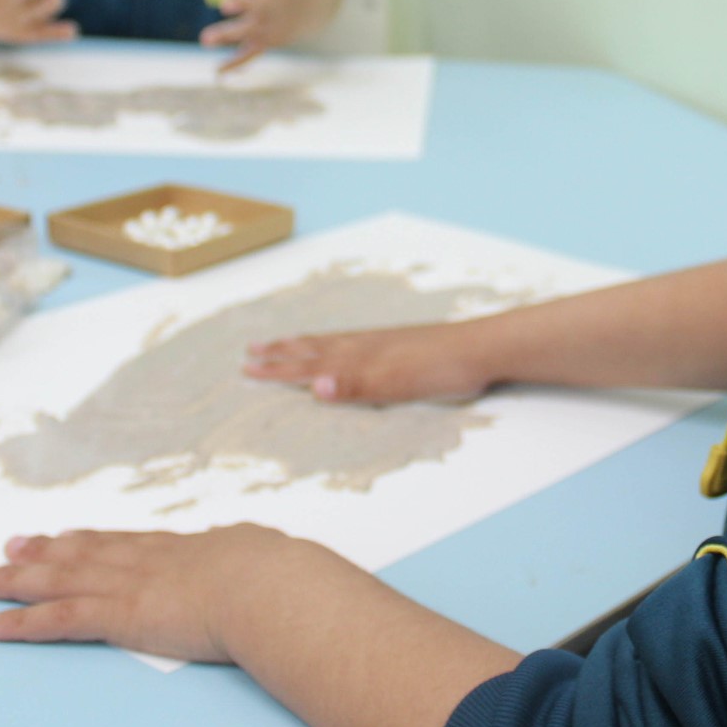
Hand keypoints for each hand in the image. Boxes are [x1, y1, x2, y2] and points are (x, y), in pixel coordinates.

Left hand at [0, 524, 293, 662]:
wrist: (269, 584)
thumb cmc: (278, 575)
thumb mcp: (263, 552)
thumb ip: (249, 551)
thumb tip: (258, 546)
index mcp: (180, 549)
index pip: (122, 543)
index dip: (88, 540)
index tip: (64, 535)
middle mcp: (144, 561)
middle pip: (81, 554)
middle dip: (42, 551)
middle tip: (9, 545)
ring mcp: (127, 585)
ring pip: (57, 580)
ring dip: (15, 580)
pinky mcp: (118, 615)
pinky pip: (56, 619)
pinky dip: (19, 623)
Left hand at [198, 0, 337, 71]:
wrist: (311, 8)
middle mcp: (274, 7)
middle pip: (257, 7)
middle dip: (242, 5)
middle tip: (224, 3)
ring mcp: (270, 26)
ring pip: (248, 32)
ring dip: (228, 35)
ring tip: (204, 39)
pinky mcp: (266, 41)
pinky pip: (250, 54)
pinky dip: (235, 63)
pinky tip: (217, 72)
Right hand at [245, 319, 495, 403]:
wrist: (480, 349)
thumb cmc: (441, 370)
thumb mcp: (397, 384)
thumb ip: (356, 385)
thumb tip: (315, 387)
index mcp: (358, 359)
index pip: (308, 366)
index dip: (278, 370)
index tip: (247, 369)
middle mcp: (364, 346)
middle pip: (313, 349)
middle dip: (282, 352)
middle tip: (251, 350)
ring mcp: (380, 342)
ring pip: (331, 342)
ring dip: (303, 343)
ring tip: (285, 341)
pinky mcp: (397, 342)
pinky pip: (351, 339)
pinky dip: (333, 341)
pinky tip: (342, 343)